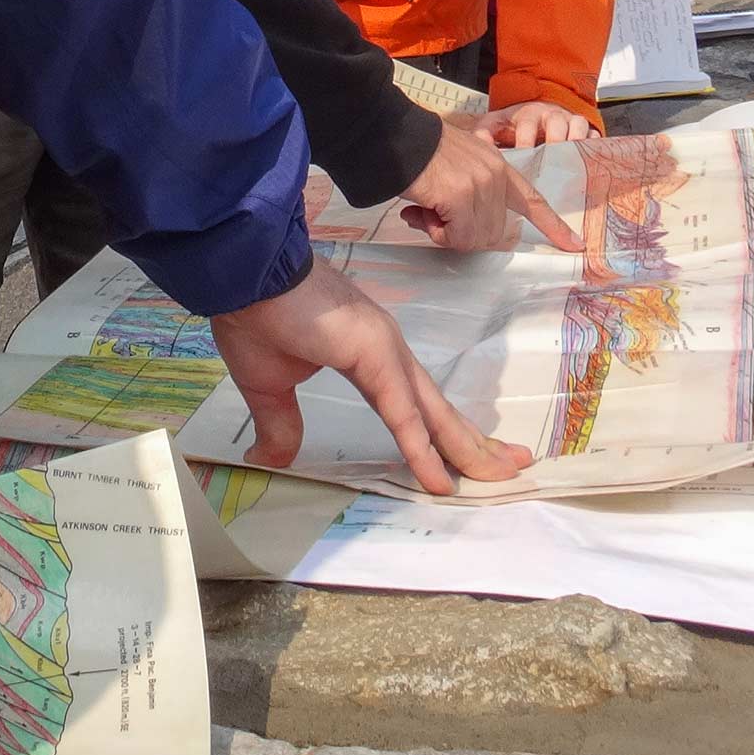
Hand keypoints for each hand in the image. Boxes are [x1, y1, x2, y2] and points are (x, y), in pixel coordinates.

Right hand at [210, 256, 533, 495]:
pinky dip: (422, 450)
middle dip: (475, 441)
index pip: (414, 404)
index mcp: (368, 354)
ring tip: (499, 475)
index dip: (440, 432)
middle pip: (438, 409)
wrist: (241, 274)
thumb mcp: (267, 386)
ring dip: (466, 448)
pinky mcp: (374, 357)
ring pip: (433, 413)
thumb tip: (269, 460)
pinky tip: (439, 480)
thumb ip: (280, 424)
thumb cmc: (254, 316)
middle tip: (512, 467)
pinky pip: (402, 415)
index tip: (467, 456)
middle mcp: (388, 352)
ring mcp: (386, 351)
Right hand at [397, 123, 586, 250]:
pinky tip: (421, 212)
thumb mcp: (456, 166)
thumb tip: (451, 230)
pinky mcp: (461, 198)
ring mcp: (480, 186)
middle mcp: (495, 176)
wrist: (396, 137)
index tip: (573, 244)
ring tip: (425, 211)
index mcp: (498, 167)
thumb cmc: (419, 152)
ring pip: (474, 238)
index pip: (533, 200)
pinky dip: (436, 233)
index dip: (553, 225)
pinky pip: (456, 236)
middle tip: (434, 218)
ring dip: (446, 233)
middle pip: (494, 233)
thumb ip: (467, 196)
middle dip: (463, 234)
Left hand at [473, 102, 599, 148]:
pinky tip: (591, 157)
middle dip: (553, 139)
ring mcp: (570, 121)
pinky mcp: (586, 131)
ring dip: (575, 139)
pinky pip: (594, 135)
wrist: (541, 113)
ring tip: (571, 158)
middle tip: (550, 156)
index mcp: (528, 114)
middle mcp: (551, 115)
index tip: (522, 153)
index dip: (525, 139)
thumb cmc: (517, 124)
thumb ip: (485, 132)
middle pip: (556, 122)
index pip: (527, 124)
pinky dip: (593, 144)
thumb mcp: (497, 123)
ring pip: (578, 124)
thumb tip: (478, 142)